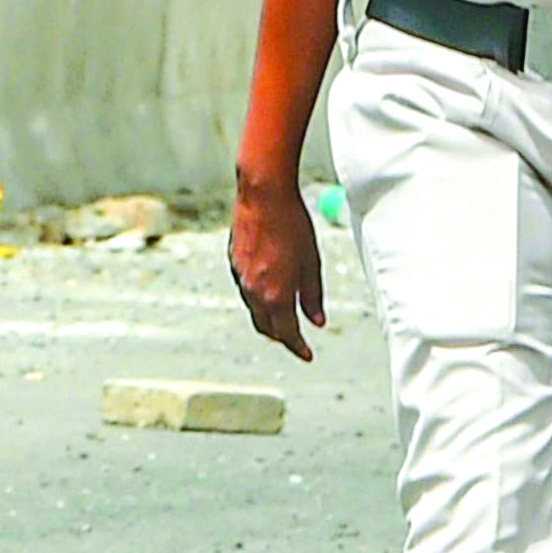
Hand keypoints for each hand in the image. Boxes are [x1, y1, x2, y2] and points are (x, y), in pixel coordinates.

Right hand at [226, 176, 325, 361]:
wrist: (264, 197)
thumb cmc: (294, 226)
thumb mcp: (312, 264)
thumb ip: (313, 296)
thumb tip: (317, 322)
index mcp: (275, 295)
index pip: (286, 333)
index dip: (298, 347)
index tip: (308, 355)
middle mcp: (253, 291)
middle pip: (266, 327)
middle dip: (282, 337)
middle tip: (298, 341)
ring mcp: (240, 278)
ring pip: (254, 310)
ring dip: (270, 318)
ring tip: (288, 319)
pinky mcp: (234, 264)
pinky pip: (247, 291)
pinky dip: (261, 298)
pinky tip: (273, 291)